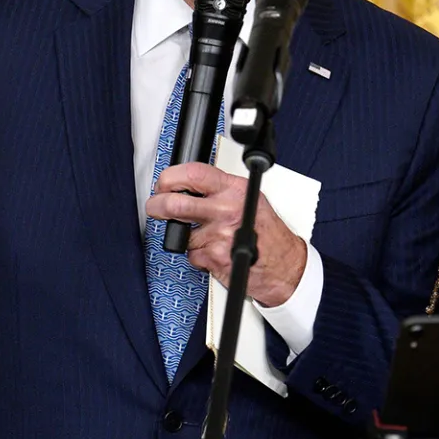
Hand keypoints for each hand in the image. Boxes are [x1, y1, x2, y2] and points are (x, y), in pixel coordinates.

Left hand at [145, 162, 306, 306]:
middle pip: (175, 204)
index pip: (193, 174)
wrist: (283, 265)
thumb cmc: (266, 232)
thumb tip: (188, 184)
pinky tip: (215, 251)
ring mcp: (218, 235)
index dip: (169, 178)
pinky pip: (191, 254)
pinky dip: (198, 255)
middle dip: (157, 206)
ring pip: (181, 233)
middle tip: (155, 207)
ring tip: (206, 236)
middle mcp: (226, 210)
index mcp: (235, 189)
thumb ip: (220, 189)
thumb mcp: (249, 197)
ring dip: (186, 237)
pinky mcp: (214, 258)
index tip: (164, 184)